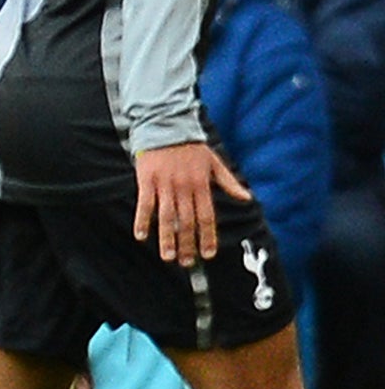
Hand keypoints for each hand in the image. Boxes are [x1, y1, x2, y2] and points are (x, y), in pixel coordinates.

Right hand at [133, 141, 252, 266]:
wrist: (167, 126)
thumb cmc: (191, 146)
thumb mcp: (215, 162)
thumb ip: (230, 182)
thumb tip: (248, 198)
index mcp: (202, 184)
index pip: (207, 216)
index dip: (208, 237)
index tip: (208, 254)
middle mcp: (185, 187)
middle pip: (187, 221)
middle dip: (187, 244)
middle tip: (186, 262)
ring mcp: (165, 184)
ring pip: (167, 216)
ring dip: (167, 238)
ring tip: (168, 256)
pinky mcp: (147, 180)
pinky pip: (145, 204)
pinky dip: (142, 220)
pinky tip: (141, 235)